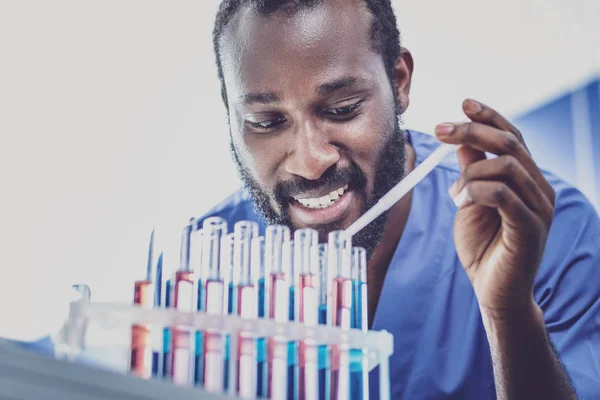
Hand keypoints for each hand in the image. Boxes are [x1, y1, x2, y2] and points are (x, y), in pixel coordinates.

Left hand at [435, 99, 554, 317]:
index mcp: (526, 180)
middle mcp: (539, 188)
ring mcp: (539, 207)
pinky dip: (476, 191)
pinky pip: (503, 194)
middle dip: (472, 131)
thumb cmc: (482, 247)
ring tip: (455, 195)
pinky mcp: (531, 227)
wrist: (494, 291)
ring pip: (506, 166)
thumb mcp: (470, 202)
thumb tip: (461, 142)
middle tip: (440, 130)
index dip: (489, 117)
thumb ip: (472, 172)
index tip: (464, 103)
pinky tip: (462, 202)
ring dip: (470, 173)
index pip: (512, 137)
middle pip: (509, 144)